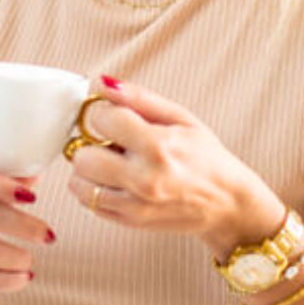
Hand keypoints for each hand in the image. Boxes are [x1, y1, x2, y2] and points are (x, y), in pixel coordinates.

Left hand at [67, 76, 284, 258]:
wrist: (225, 203)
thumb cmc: (204, 156)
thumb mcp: (180, 117)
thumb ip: (138, 98)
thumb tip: (99, 83)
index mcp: (158, 147)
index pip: (101, 119)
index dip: (104, 112)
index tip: (116, 116)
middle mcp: (143, 179)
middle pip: (82, 155)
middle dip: (92, 142)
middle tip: (112, 141)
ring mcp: (134, 205)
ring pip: (78, 182)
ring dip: (89, 168)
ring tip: (113, 161)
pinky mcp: (128, 222)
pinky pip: (88, 202)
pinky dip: (94, 188)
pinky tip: (116, 179)